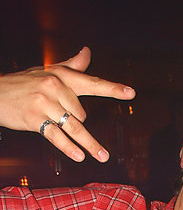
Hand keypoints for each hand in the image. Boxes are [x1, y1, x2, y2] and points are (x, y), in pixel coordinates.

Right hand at [0, 47, 134, 161]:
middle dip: (77, 120)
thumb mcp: (48, 71)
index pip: (92, 82)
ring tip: (102, 157)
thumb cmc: (24, 83)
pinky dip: (68, 147)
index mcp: (61, 76)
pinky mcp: (35, 119)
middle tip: (60, 116)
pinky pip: (56, 136)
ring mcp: (44, 103)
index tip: (131, 93)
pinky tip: (79, 156)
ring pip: (74, 126)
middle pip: (81, 113)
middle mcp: (54, 86)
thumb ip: (71, 66)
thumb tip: (87, 53)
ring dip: (89, 144)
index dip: (112, 89)